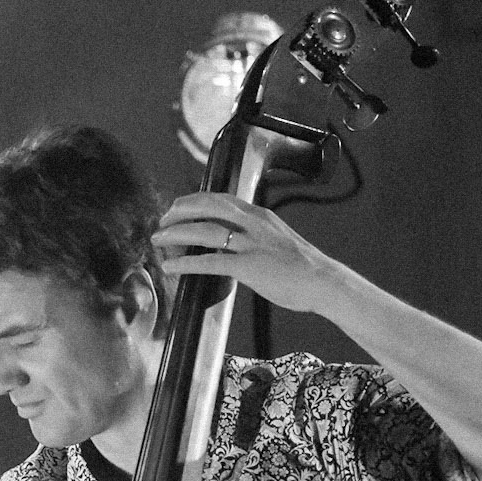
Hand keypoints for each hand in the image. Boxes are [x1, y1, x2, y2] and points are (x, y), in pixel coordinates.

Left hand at [152, 193, 334, 315]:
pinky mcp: (249, 266)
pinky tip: (170, 266)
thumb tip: (238, 243)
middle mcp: (253, 223)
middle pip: (208, 207)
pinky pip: (210, 261)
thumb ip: (257, 236)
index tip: (178, 206)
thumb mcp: (278, 241)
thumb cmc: (304, 268)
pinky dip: (186, 262)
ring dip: (176, 233)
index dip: (194, 201)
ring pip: (205, 231)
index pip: (220, 198)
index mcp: (260, 215)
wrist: (324, 281)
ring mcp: (251, 244)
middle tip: (161, 221)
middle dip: (179, 212)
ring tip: (157, 240)